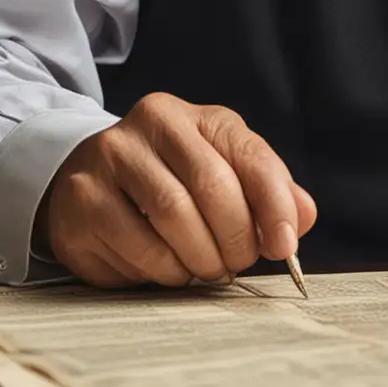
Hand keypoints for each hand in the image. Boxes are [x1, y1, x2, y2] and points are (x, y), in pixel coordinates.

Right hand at [39, 94, 316, 287]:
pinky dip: (166, 271)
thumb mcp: (220, 172)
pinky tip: (170, 269)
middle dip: (235, 237)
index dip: (275, 203)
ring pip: (174, 218)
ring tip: (206, 269)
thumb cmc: (167, 180)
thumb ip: (265, 191)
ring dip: (201, 259)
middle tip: (238, 263)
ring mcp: (111, 158)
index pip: (248, 153)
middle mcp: (151, 123)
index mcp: (196, 116)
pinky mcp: (84, 201)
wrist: (84, 179)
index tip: (286, 245)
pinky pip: (139, 248)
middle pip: (212, 186)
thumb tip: (303, 216)